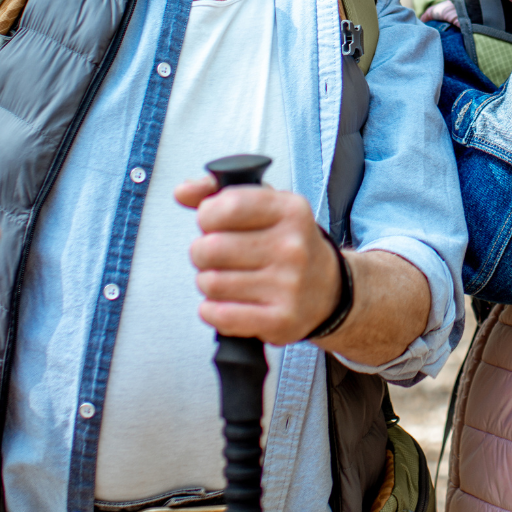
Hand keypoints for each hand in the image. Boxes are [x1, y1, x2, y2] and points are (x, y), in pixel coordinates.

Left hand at [175, 174, 343, 344]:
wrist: (328, 290)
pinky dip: (211, 310)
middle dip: (201, 253)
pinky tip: (225, 303)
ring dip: (207, 282)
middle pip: (210, 248)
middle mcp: (293, 247)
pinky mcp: (280, 320)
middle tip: (215, 256)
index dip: (207, 216)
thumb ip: (219, 192)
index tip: (213, 223)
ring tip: (224, 279)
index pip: (226, 206)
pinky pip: (220, 315)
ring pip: (211, 283)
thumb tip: (182, 192)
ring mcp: (288, 286)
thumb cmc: (288, 245)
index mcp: (290, 211)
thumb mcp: (266, 206)